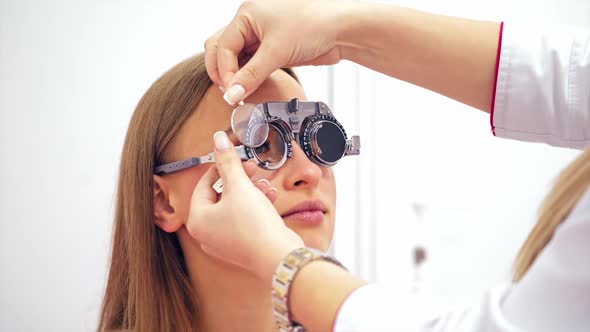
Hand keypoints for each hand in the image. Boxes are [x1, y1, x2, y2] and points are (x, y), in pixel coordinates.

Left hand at [187, 131, 303, 283]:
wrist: (278, 256)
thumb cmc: (254, 225)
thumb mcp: (240, 186)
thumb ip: (228, 161)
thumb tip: (218, 139)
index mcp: (198, 220)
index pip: (203, 185)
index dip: (220, 168)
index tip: (234, 158)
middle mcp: (206, 234)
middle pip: (219, 196)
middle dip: (240, 180)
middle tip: (252, 168)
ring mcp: (223, 242)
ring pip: (234, 208)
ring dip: (250, 192)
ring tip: (266, 184)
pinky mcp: (241, 247)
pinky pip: (243, 220)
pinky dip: (255, 207)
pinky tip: (270, 198)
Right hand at [205, 0, 354, 103]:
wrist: (342, 29)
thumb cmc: (313, 25)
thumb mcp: (277, 51)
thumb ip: (251, 75)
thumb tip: (231, 95)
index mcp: (246, 14)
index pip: (222, 46)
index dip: (224, 71)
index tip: (232, 93)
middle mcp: (251, 23)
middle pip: (221, 49)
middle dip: (222, 72)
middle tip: (231, 94)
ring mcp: (262, 36)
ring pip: (236, 58)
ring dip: (235, 75)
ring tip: (240, 94)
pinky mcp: (273, 49)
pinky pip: (251, 63)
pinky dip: (248, 76)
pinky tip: (250, 88)